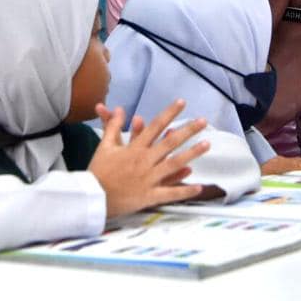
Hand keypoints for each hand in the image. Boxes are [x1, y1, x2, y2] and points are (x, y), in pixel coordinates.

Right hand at [88, 100, 207, 218]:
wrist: (93, 197)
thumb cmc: (98, 171)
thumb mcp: (105, 146)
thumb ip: (114, 126)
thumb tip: (121, 108)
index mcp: (134, 148)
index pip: (155, 126)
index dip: (169, 113)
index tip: (182, 102)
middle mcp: (144, 161)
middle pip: (169, 143)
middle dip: (187, 131)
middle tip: (203, 121)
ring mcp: (148, 179)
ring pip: (174, 164)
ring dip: (191, 154)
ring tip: (207, 144)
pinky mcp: (149, 196)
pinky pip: (170, 193)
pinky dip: (185, 190)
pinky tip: (200, 186)